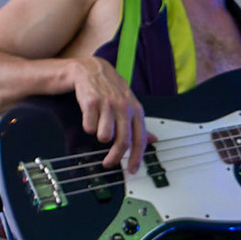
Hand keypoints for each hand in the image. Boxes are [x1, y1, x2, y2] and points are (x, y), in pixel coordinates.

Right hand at [68, 57, 147, 173]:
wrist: (89, 69)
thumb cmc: (109, 89)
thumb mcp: (128, 104)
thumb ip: (138, 124)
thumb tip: (153, 140)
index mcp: (136, 109)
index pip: (140, 139)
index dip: (136, 158)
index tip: (132, 170)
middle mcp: (124, 107)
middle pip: (123, 142)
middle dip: (115, 158)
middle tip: (108, 164)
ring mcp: (108, 104)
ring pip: (105, 136)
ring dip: (99, 136)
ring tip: (97, 126)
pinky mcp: (91, 102)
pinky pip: (89, 127)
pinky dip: (87, 126)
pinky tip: (89, 116)